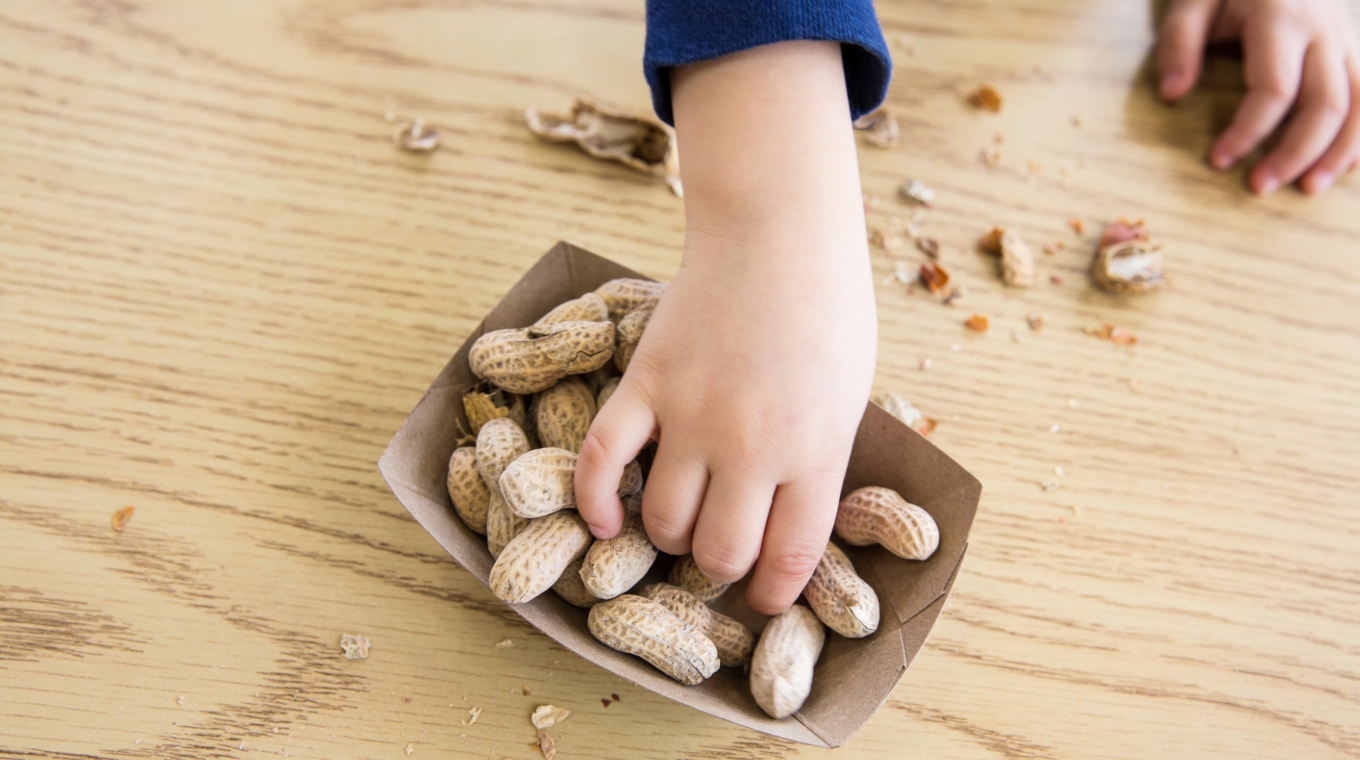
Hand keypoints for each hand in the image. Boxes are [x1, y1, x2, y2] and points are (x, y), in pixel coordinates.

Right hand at [573, 41, 876, 614]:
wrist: (778, 231)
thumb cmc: (828, 309)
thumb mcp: (849, 395)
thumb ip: (819, 461)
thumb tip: (791, 524)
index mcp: (815, 449)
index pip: (789, 556)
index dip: (771, 593)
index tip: (761, 600)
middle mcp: (752, 444)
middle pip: (719, 551)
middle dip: (718, 566)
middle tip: (718, 552)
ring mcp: (692, 413)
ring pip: (662, 519)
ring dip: (667, 535)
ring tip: (677, 520)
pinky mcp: (645, 382)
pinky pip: (600, 459)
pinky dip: (593, 500)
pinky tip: (602, 520)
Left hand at [1158, 0, 1359, 193]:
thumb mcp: (1193, 1)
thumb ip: (1178, 44)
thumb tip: (1171, 95)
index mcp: (1280, 14)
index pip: (1273, 88)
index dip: (1247, 131)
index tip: (1218, 160)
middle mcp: (1323, 28)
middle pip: (1326, 103)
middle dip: (1295, 152)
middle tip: (1259, 186)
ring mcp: (1347, 35)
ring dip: (1340, 151)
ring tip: (1309, 189)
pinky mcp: (1356, 44)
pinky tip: (1343, 164)